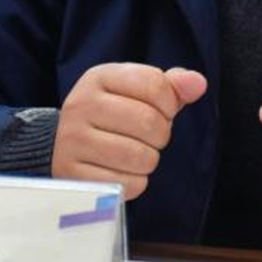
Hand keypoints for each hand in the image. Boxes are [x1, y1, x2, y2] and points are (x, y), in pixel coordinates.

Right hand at [52, 63, 206, 199]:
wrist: (62, 144)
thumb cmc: (112, 114)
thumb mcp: (135, 91)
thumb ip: (171, 85)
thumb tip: (199, 83)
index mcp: (99, 77)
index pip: (154, 84)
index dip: (170, 102)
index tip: (164, 110)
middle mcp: (81, 104)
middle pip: (149, 122)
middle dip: (161, 134)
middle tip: (151, 137)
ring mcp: (72, 140)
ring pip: (140, 156)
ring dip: (149, 159)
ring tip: (138, 153)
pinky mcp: (71, 174)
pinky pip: (126, 184)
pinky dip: (135, 182)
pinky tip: (124, 172)